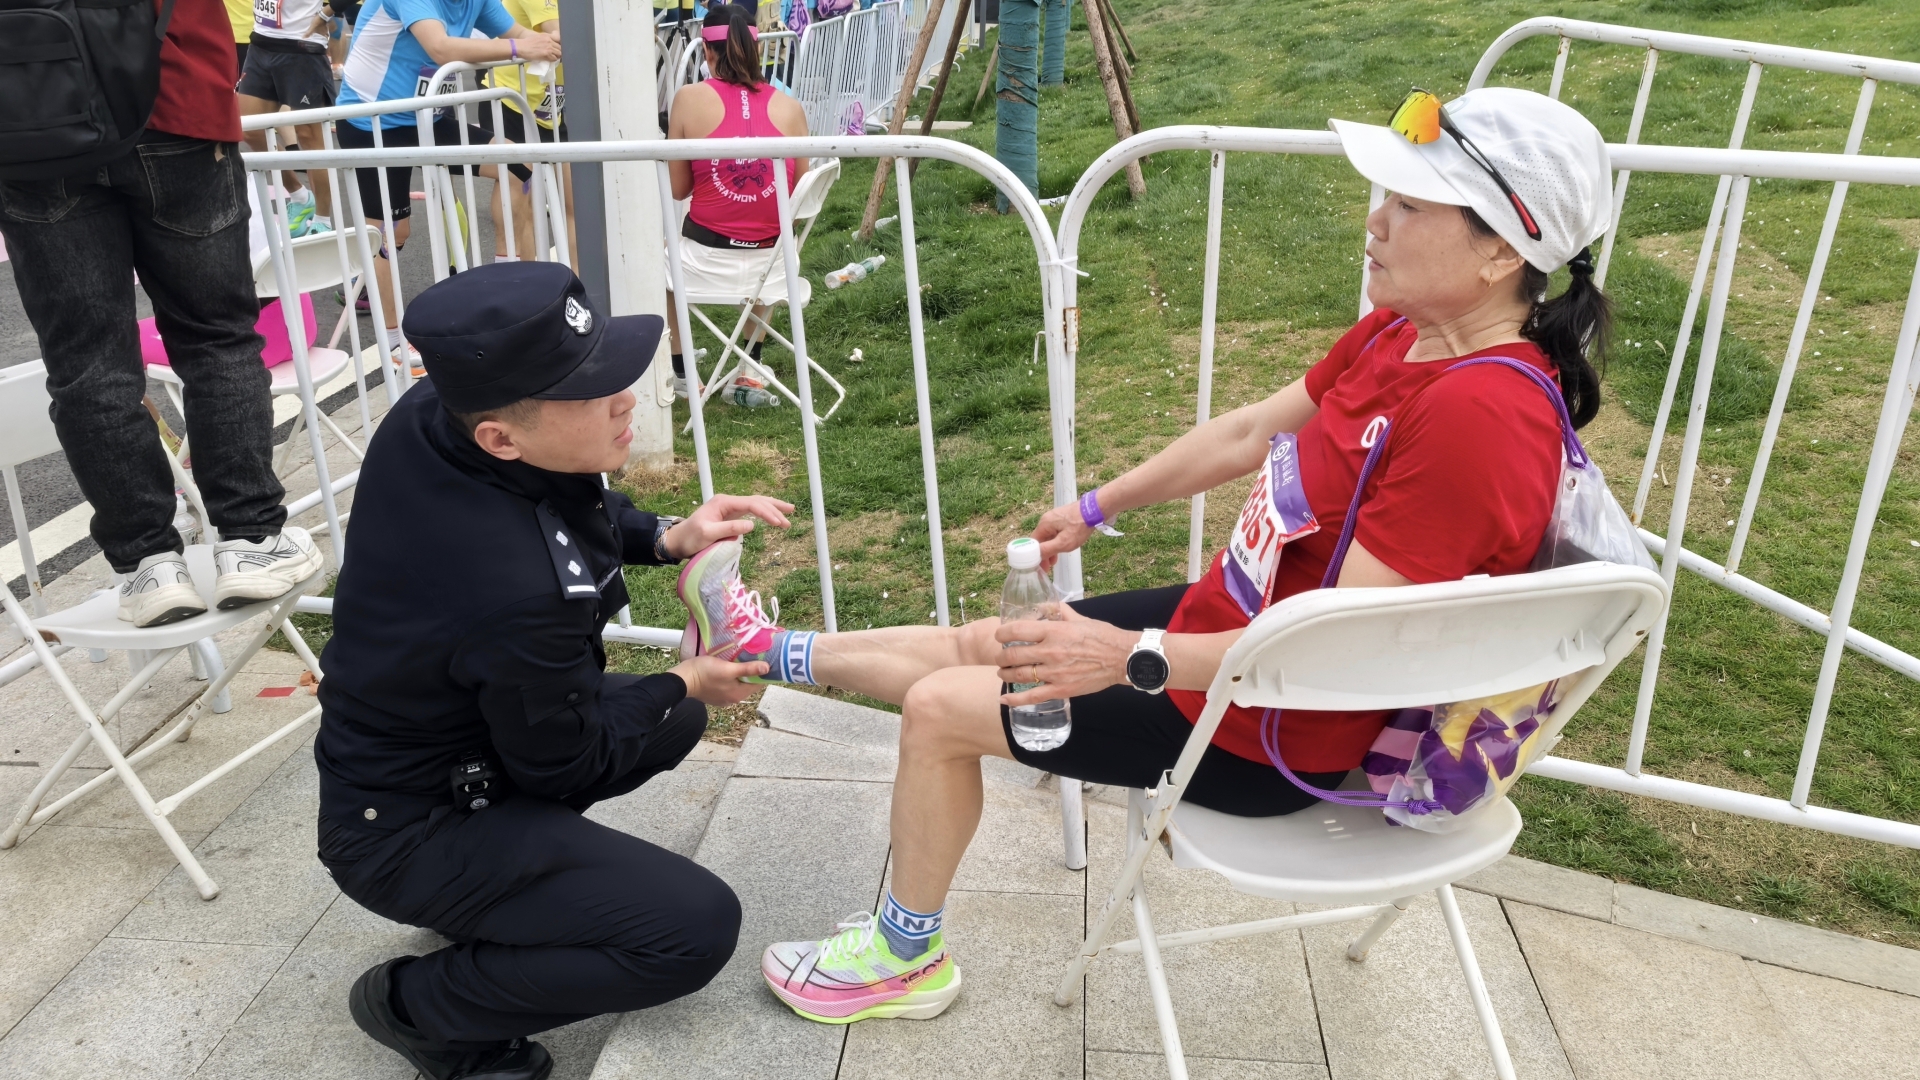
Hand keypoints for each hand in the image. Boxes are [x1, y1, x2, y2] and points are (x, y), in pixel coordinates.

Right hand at [514, 30, 561, 61]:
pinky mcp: (546, 53)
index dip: (560, 45)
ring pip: (559, 53)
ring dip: (557, 56)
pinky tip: (550, 60)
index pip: (559, 39)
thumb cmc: (527, 42)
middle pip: (560, 47)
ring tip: (553, 58)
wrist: (521, 46)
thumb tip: (550, 44)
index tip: (558, 48)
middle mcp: (549, 40)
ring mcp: (548, 47)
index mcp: (547, 35)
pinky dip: (553, 60)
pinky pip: (554, 58)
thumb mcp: (537, 37)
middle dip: (559, 51)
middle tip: (556, 54)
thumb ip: (545, 39)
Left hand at [662, 493, 794, 558]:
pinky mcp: (730, 515)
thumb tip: (752, 525)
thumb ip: (729, 529)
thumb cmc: (690, 538)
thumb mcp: (707, 534)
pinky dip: (764, 513)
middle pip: (757, 500)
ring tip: (789, 512)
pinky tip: (773, 515)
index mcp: (723, 502)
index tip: (778, 523)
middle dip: (774, 508)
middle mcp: (728, 502)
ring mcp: (729, 507)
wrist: (677, 540)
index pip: (751, 504)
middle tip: (790, 517)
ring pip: (756, 503)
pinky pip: (751, 511)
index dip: (767, 512)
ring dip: (772, 508)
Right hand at [671, 654, 768, 704]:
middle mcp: (733, 699)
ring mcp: (722, 698)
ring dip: (741, 673)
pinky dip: (731, 676)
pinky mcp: (714, 694)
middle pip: (748, 683)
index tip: (765, 657)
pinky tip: (728, 666)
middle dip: (752, 671)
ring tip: (741, 658)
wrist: (682, 679)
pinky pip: (728, 684)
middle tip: (753, 655)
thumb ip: (748, 669)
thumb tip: (767, 668)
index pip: (759, 683)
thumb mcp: (728, 668)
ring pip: (738, 683)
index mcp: (739, 694)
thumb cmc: (705, 672)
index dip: (763, 671)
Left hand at [994, 606, 1131, 706]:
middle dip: (1001, 656)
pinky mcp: (1061, 689)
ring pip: (1018, 674)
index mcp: (1053, 631)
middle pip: (1012, 655)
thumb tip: (1042, 606)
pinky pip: (1032, 696)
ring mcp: (1054, 672)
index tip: (1000, 636)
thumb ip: (1057, 611)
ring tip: (1002, 672)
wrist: (1123, 658)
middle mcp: (1050, 651)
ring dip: (1005, 673)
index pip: (1016, 631)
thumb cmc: (1103, 636)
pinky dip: (1015, 698)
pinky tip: (1004, 699)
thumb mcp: (1079, 618)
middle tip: (1001, 656)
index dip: (1002, 634)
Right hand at [1031, 501, 1093, 570]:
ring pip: (1049, 536)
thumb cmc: (1079, 527)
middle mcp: (1046, 519)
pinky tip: (1062, 547)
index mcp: (1044, 524)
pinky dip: (1057, 541)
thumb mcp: (1064, 542)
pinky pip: (1055, 531)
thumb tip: (1035, 555)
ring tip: (1055, 561)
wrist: (1095, 509)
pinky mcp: (1063, 517)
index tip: (1040, 566)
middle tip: (1048, 567)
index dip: (1036, 556)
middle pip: (1041, 539)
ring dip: (1051, 548)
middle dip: (1044, 553)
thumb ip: (1048, 549)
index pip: (1034, 542)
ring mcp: (1055, 517)